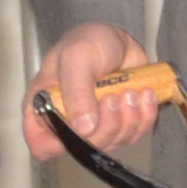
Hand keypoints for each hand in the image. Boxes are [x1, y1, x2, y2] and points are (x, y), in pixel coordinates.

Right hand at [28, 22, 157, 156]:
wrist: (119, 39)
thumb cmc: (88, 43)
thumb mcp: (76, 58)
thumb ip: (76, 91)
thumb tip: (84, 128)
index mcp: (44, 108)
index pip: (41, 145)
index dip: (58, 145)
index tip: (80, 127)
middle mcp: (67, 123)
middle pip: (84, 147)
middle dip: (106, 125)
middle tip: (114, 97)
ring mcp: (96, 126)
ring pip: (113, 143)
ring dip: (128, 119)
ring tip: (130, 91)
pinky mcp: (121, 125)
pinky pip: (135, 135)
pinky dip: (144, 117)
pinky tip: (144, 95)